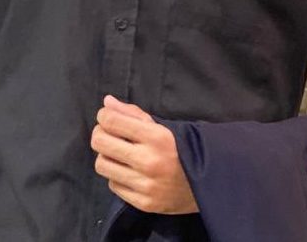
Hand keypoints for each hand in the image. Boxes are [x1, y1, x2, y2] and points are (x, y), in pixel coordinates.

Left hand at [91, 95, 197, 214]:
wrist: (207, 183)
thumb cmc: (182, 148)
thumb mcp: (162, 126)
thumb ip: (133, 113)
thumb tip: (107, 102)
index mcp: (156, 137)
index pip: (112, 121)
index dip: (104, 116)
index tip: (106, 116)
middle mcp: (148, 161)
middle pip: (100, 143)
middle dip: (99, 133)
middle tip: (107, 133)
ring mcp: (145, 185)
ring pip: (102, 165)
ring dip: (106, 155)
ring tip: (117, 153)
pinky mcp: (143, 204)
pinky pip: (113, 185)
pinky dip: (116, 175)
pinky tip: (128, 170)